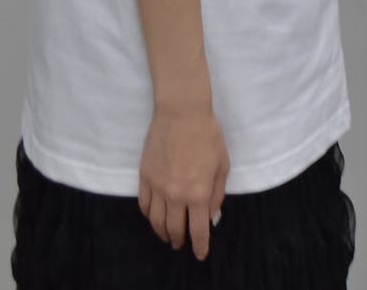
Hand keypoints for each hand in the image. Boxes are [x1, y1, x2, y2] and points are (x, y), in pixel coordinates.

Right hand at [137, 99, 229, 260]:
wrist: (181, 112)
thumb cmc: (207, 135)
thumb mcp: (222, 164)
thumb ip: (217, 193)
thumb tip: (212, 216)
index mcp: (198, 194)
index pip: (198, 231)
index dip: (200, 246)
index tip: (199, 254)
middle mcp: (176, 195)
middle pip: (175, 229)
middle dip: (179, 240)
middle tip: (181, 243)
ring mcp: (158, 186)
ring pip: (156, 220)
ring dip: (162, 232)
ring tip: (167, 234)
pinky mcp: (144, 175)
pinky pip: (144, 203)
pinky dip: (149, 215)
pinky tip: (153, 215)